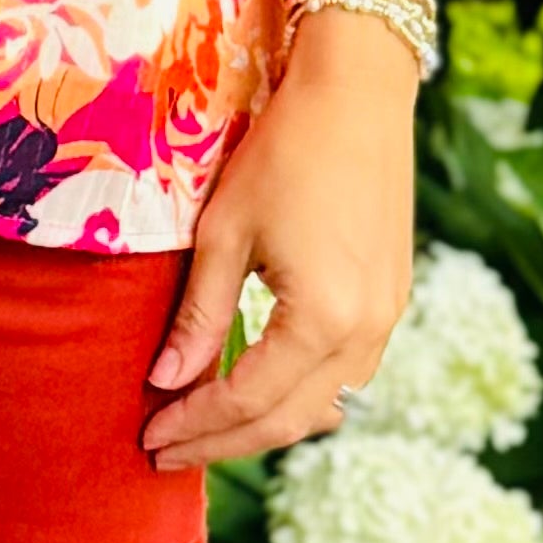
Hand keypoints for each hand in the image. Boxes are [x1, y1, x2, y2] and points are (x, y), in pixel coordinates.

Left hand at [143, 13, 418, 471]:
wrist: (360, 92)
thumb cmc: (284, 151)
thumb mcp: (226, 233)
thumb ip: (199, 316)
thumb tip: (166, 382)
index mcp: (323, 320)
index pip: (248, 401)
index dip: (196, 426)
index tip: (149, 437)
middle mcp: (366, 334)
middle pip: (287, 420)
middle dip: (223, 441)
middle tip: (165, 449)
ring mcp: (388, 320)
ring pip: (321, 405)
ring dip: (262, 422)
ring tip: (203, 427)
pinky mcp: (393, 301)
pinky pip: (345, 374)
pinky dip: (299, 392)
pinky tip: (260, 386)